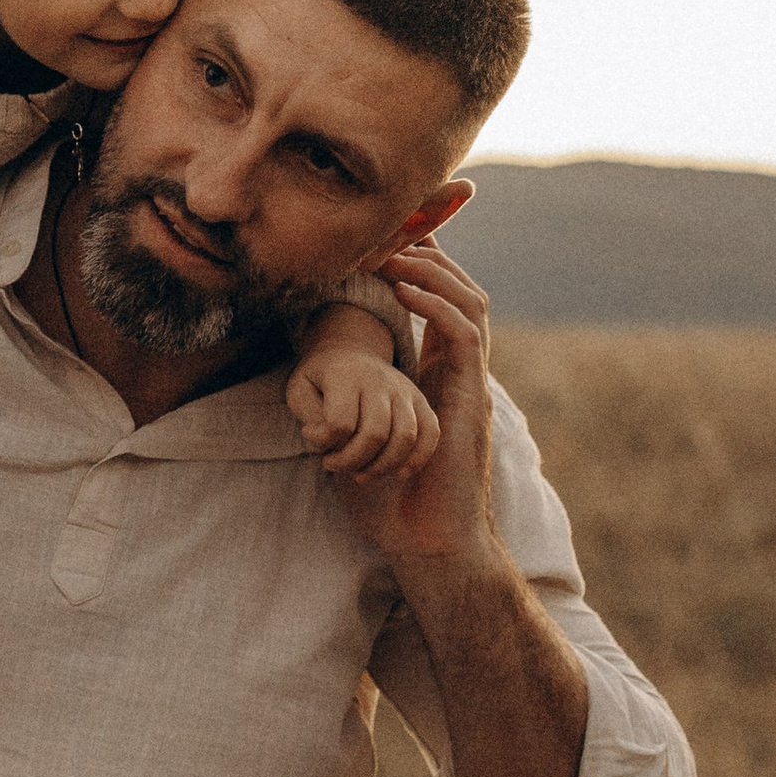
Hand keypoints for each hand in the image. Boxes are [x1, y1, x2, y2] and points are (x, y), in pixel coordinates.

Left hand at [284, 344, 441, 483]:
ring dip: (382, 467)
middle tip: (333, 464)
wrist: (351, 350)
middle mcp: (380, 380)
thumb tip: (332, 440)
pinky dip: (417, 458)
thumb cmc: (322, 378)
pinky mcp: (419, 400)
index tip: (310, 434)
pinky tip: (398, 473)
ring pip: (405, 437)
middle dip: (351, 461)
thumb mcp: (299, 388)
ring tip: (360, 473)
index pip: (341, 423)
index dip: (323, 441)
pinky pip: (430, 432)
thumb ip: (309, 415)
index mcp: (346, 375)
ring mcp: (404, 390)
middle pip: (375, 434)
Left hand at [351, 238, 497, 570]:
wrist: (427, 543)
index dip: (418, 266)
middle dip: (430, 254)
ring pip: (470, 302)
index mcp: (436, 375)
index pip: (437, 302)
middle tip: (390, 233)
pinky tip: (406, 290)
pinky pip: (464, 334)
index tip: (383, 238)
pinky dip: (438, 305)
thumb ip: (346, 403)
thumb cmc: (390, 500)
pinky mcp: (469, 398)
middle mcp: (458, 372)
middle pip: (460, 290)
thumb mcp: (358, 434)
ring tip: (396, 253)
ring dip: (434, 271)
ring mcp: (468, 383)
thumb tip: (305, 385)